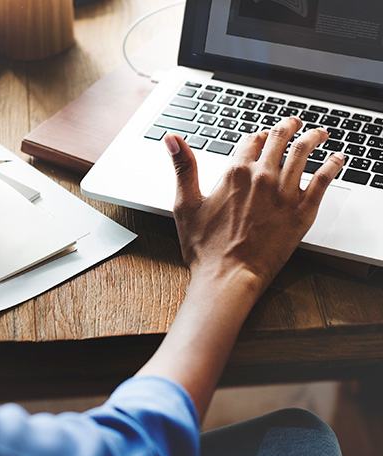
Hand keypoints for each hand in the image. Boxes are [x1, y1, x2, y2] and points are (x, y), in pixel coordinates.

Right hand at [136, 118, 343, 418]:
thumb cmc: (204, 248)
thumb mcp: (185, 204)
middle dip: (288, 127)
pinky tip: (337, 159)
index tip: (262, 137)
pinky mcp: (302, 211)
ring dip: (313, 137)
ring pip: (304, 153)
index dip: (257, 136)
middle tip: (294, 124)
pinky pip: (324, 180)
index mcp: (235, 173)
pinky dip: (333, 165)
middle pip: (280, 140)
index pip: (251, 141)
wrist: (228, 277)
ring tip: (319, 133)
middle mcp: (262, 177)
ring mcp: (285, 193)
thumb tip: (172, 139)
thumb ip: (183, 167)